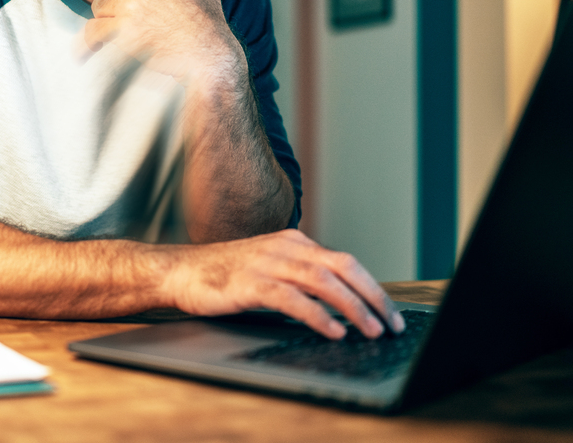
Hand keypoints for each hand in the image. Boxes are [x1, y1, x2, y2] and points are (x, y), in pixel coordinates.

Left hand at [84, 0, 241, 83]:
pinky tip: (86, 53)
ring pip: (100, 10)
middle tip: (129, 32)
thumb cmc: (211, 30)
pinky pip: (91, 32)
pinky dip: (88, 44)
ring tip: (109, 43)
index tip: (134, 12)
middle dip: (119, 12)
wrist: (210, 60)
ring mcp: (131, 7)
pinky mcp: (123, 32)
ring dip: (106, 26)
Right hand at [162, 229, 404, 338]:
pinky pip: (292, 298)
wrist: (179, 270)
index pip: (344, 261)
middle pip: (342, 266)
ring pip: (323, 281)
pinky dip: (317, 315)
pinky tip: (333, 331)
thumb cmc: (222, 275)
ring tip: (372, 329)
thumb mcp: (268, 269)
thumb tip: (336, 304)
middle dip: (373, 296)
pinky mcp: (250, 283)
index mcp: (293, 242)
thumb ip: (298, 278)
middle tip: (393, 323)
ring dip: (353, 307)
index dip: (371, 287)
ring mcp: (267, 263)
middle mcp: (285, 248)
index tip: (390, 312)